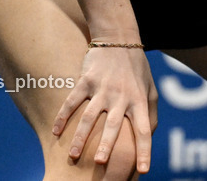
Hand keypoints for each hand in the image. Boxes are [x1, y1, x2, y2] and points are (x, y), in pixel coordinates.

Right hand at [52, 45, 157, 172]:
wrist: (119, 38)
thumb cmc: (137, 70)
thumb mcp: (150, 89)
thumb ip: (151, 113)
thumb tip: (150, 138)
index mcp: (139, 100)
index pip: (144, 129)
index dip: (145, 150)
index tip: (143, 170)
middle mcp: (121, 96)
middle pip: (114, 125)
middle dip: (106, 145)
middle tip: (100, 163)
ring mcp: (103, 88)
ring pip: (89, 116)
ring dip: (80, 136)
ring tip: (72, 155)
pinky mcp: (86, 80)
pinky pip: (72, 101)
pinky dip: (63, 116)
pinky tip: (55, 131)